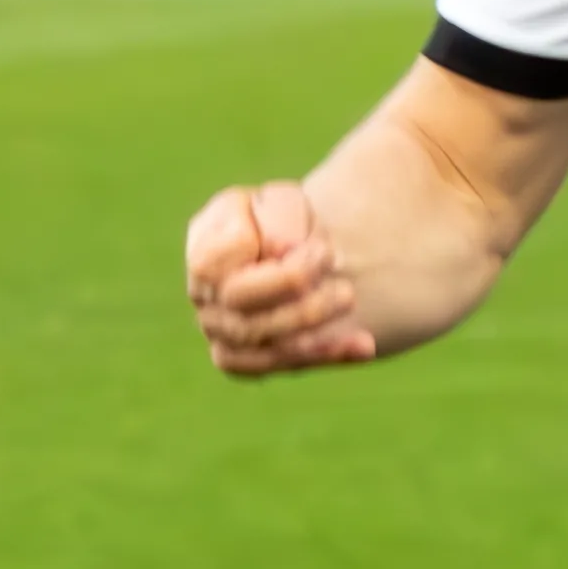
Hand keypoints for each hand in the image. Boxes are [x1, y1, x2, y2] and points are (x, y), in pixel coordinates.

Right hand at [186, 177, 370, 373]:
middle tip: (341, 271)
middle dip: (297, 296)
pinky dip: (328, 356)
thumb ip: (279, 217)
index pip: (216, 269)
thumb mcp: (284, 202)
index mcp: (202, 250)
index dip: (272, 265)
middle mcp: (203, 296)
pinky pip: (284, 366)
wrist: (297, 251)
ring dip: (314, 324)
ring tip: (350, 297)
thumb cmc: (283, 222)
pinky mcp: (245, 360)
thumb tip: (283, 251)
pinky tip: (365, 344)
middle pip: (242, 311)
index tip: (320, 249)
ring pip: (265, 346)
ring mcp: (220, 333)